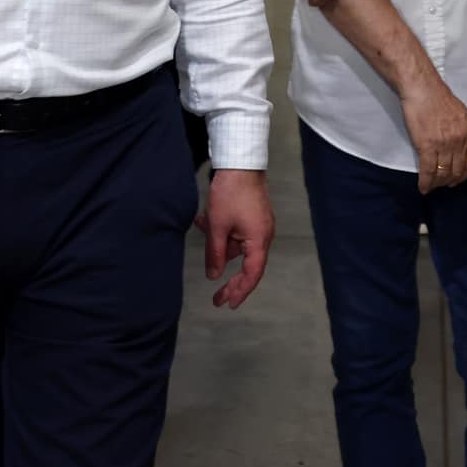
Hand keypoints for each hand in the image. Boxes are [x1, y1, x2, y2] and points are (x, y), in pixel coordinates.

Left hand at [201, 168, 273, 308]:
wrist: (240, 162)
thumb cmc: (231, 193)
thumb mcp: (218, 227)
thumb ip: (215, 255)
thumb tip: (214, 275)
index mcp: (259, 240)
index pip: (252, 274)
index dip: (241, 291)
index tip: (229, 304)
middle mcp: (264, 234)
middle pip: (247, 264)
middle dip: (231, 280)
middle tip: (217, 298)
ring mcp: (259, 224)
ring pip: (239, 246)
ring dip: (220, 245)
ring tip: (202, 228)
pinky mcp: (253, 215)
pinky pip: (238, 233)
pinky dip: (224, 233)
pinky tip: (206, 221)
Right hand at [399, 78, 466, 194]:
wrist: (422, 88)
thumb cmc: (439, 98)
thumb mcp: (463, 113)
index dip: (465, 175)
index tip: (458, 179)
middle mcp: (460, 140)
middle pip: (458, 171)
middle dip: (450, 181)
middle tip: (444, 185)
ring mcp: (444, 144)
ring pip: (443, 173)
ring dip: (437, 183)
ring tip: (432, 186)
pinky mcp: (427, 145)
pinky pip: (428, 170)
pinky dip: (425, 182)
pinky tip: (423, 188)